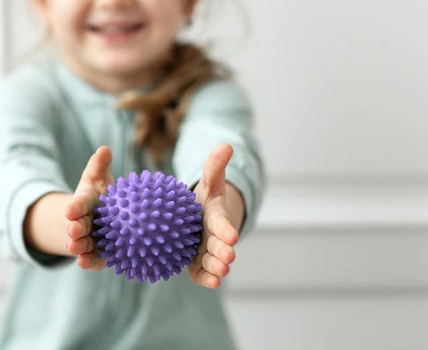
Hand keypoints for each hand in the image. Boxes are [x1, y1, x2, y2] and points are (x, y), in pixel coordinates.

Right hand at [64, 146, 113, 269]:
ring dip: (78, 246)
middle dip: (75, 229)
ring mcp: (89, 240)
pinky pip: (91, 260)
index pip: (78, 205)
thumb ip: (99, 165)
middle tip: (73, 229)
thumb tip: (105, 149)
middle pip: (78, 227)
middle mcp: (83, 224)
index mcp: (83, 204)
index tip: (71, 210)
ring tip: (74, 248)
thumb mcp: (98, 178)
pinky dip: (87, 262)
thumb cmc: (102, 195)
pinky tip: (84, 263)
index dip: (74, 208)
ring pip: (81, 245)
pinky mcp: (97, 255)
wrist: (103, 220)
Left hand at [187, 143, 241, 288]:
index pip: (222, 224)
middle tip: (228, 257)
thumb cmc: (202, 200)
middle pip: (219, 246)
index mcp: (216, 218)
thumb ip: (215, 166)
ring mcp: (205, 252)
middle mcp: (213, 237)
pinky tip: (212, 282)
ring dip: (216, 267)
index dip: (226, 230)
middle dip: (224, 252)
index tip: (232, 235)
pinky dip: (207, 278)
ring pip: (211, 261)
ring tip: (221, 273)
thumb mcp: (209, 182)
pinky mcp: (195, 264)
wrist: (195, 220)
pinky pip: (200, 273)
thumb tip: (226, 145)